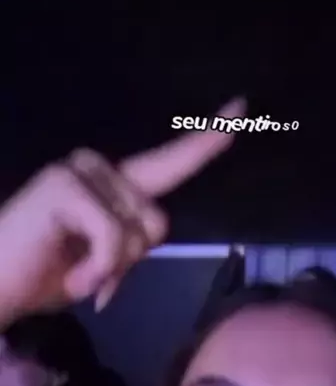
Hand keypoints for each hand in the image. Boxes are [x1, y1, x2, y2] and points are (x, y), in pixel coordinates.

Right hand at [0, 97, 244, 323]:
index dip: (205, 142)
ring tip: (75, 271)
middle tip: (90, 276)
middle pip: (157, 223)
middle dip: (129, 263)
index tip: (242, 110)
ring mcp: (80, 171)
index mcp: (112, 184)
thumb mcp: (102, 265)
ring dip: (112, 269)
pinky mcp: (65, 185)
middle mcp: (98, 167)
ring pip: (139, 232)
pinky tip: (70, 275)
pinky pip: (115, 240)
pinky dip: (98, 271)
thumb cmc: (43, 276)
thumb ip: (129, 246)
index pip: (168, 161)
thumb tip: (144, 239)